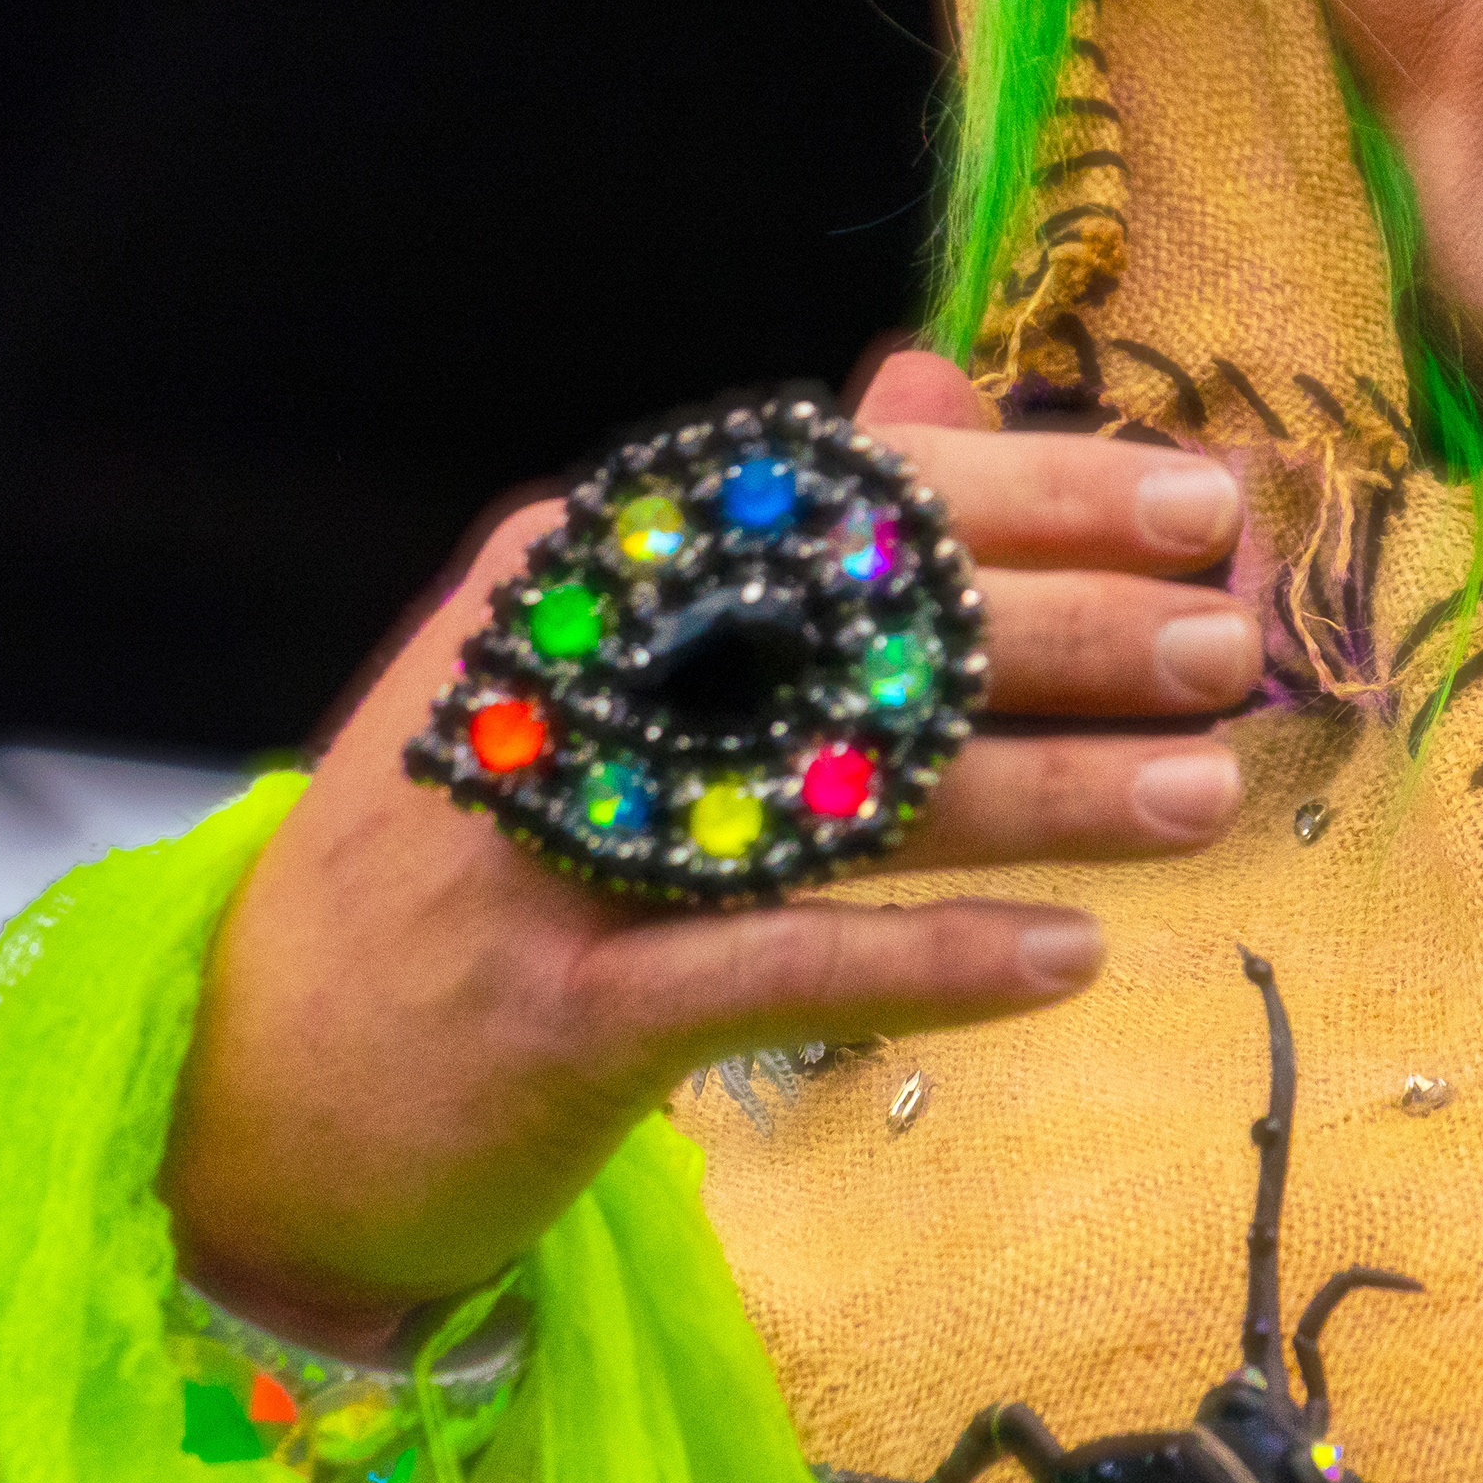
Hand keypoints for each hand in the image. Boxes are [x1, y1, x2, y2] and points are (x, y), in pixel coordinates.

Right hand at [159, 351, 1256, 1350]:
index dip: (1031, 490)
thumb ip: (775, 533)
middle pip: (856, 629)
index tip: (1202, 499)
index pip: (835, 493)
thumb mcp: (594, 666)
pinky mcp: (565, 1011)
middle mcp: (567, 675)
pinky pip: (784, 970)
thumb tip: (935, 386)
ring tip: (1205, 795)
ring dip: (1047, 792)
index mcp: (580, 564)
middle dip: (1066, 626)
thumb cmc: (465, 860)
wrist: (251, 1095)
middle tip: (1231, 642)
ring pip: (845, 798)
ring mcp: (555, 844)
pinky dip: (934, 965)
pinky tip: (1069, 962)